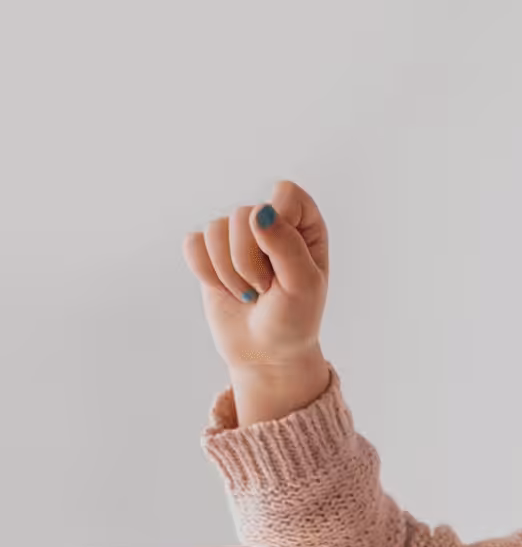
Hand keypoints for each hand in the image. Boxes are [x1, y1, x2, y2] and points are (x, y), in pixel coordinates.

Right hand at [184, 180, 332, 422]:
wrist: (266, 352)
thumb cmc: (294, 319)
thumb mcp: (303, 286)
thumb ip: (286, 246)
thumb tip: (259, 212)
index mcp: (305, 224)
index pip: (285, 193)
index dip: (278, 222)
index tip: (280, 256)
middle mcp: (271, 222)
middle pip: (244, 213)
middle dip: (250, 260)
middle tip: (266, 288)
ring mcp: (237, 236)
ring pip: (215, 229)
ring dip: (229, 271)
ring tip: (249, 292)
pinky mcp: (209, 252)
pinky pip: (192, 244)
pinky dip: (206, 272)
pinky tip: (225, 289)